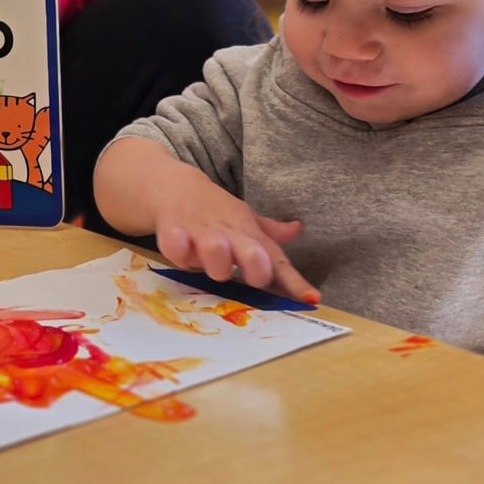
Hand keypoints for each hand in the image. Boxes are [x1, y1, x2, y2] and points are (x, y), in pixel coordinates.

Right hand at [153, 176, 319, 304]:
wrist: (173, 185)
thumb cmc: (213, 212)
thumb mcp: (242, 221)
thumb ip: (269, 234)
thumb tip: (298, 229)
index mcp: (248, 233)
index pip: (276, 259)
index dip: (294, 281)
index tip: (311, 298)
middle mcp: (229, 234)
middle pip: (249, 251)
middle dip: (256, 263)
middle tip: (257, 277)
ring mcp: (200, 232)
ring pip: (214, 249)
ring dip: (219, 260)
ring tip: (216, 267)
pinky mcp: (172, 230)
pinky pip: (175, 245)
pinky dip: (180, 251)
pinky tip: (182, 252)